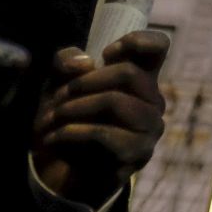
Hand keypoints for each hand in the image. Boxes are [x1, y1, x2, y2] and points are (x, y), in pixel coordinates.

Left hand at [32, 31, 168, 207]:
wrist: (60, 171)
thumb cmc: (66, 120)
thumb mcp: (58, 84)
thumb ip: (65, 63)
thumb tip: (84, 63)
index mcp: (140, 78)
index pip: (159, 47)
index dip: (136, 40)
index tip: (106, 54)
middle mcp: (153, 100)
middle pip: (128, 72)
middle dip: (84, 82)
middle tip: (58, 97)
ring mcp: (150, 128)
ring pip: (115, 101)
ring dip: (75, 107)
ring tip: (52, 118)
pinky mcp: (138, 154)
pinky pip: (104, 133)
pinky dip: (72, 132)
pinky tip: (55, 138)